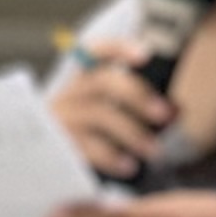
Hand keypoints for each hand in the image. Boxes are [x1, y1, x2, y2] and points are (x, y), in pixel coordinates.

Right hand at [47, 45, 172, 178]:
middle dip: (138, 96)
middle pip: (105, 82)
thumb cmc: (82, 137)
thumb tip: (177, 111)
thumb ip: (142, 111)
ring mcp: (62, 119)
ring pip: (100, 115)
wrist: (37, 167)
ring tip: (155, 151)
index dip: (119, 49)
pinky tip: (129, 166)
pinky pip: (88, 147)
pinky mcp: (57, 146)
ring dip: (132, 132)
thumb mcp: (108, 117)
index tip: (146, 55)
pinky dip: (112, 157)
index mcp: (82, 81)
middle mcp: (70, 95)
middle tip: (164, 115)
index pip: (96, 53)